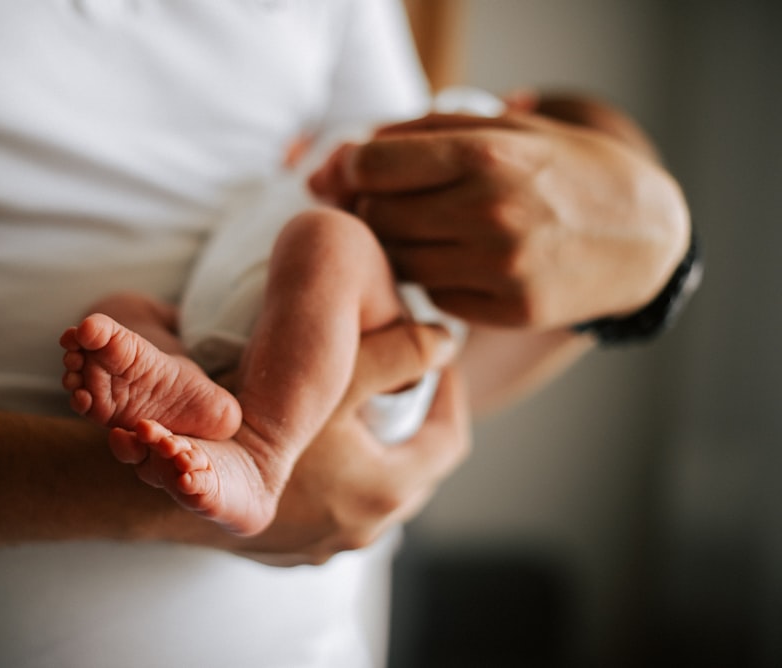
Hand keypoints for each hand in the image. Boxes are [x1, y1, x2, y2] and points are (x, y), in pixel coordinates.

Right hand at [228, 322, 469, 565]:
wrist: (175, 487)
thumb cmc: (253, 431)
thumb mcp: (334, 378)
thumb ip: (397, 354)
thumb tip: (446, 338)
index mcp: (386, 490)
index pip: (449, 441)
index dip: (450, 397)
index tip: (437, 364)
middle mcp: (363, 529)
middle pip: (414, 471)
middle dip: (414, 428)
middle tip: (398, 386)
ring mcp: (325, 545)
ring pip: (372, 494)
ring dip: (374, 457)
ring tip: (355, 415)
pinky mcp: (292, 551)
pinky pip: (332, 512)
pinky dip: (337, 482)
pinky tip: (313, 453)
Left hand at [309, 103, 690, 328]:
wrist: (643, 234)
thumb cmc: (563, 170)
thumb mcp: (503, 129)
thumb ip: (418, 134)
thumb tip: (335, 163)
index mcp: (485, 155)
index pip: (371, 166)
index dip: (349, 169)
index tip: (353, 174)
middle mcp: (489, 212)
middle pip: (376, 217)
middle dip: (371, 209)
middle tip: (394, 203)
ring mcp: (500, 267)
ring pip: (399, 262)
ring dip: (400, 246)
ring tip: (429, 230)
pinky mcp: (509, 309)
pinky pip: (434, 295)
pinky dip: (434, 277)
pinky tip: (460, 260)